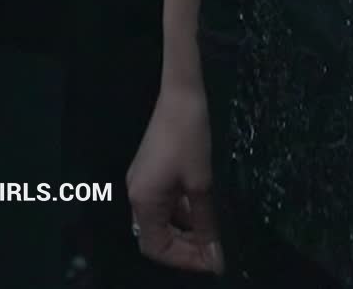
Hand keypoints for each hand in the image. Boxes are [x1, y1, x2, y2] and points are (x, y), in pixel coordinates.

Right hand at [127, 78, 223, 273]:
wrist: (181, 93)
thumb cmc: (189, 135)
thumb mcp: (201, 183)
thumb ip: (205, 223)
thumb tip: (215, 255)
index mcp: (143, 200)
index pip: (155, 248)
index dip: (183, 259)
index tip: (209, 259)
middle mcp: (137, 194)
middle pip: (157, 236)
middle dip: (186, 246)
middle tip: (213, 249)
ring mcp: (142, 181)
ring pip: (162, 219)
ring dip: (185, 228)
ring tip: (212, 231)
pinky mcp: (151, 169)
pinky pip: (164, 201)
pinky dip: (182, 210)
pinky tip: (202, 208)